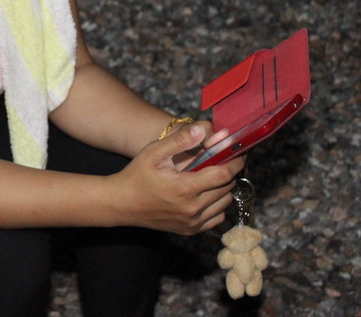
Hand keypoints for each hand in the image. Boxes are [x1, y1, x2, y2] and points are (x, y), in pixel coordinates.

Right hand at [110, 123, 244, 234]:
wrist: (121, 204)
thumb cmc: (137, 175)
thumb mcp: (154, 152)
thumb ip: (180, 140)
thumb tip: (203, 130)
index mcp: (185, 188)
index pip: (223, 174)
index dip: (235, 163)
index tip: (239, 154)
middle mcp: (192, 208)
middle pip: (227, 188)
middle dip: (230, 173)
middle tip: (225, 161)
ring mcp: (192, 222)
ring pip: (224, 204)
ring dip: (224, 188)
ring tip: (214, 176)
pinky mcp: (190, 230)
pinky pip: (217, 218)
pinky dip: (218, 205)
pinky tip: (206, 194)